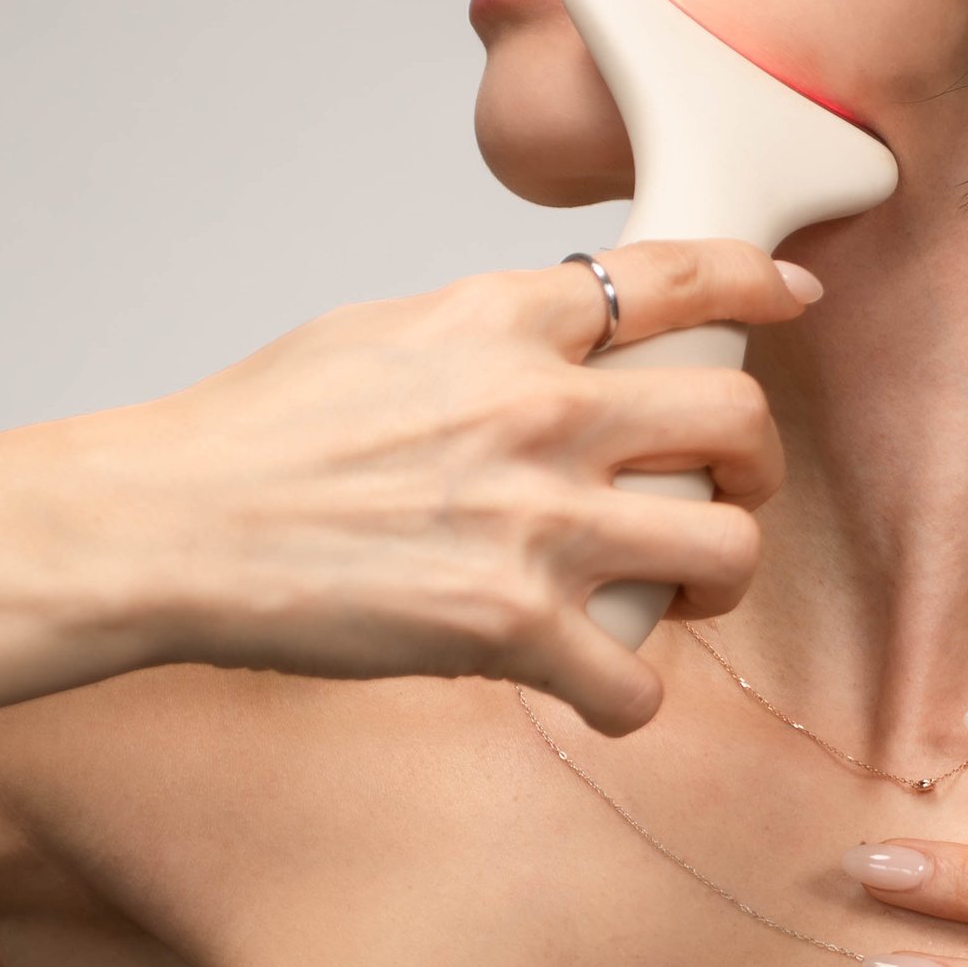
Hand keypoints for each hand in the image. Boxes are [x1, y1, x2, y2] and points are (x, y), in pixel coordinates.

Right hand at [97, 240, 816, 733]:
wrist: (174, 525)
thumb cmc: (256, 432)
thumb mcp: (387, 329)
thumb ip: (494, 331)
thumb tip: (563, 337)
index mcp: (507, 321)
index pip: (680, 271)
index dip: (759, 280)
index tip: (792, 294)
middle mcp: (542, 411)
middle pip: (740, 417)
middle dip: (756, 459)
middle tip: (727, 485)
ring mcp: (537, 525)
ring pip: (727, 549)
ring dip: (715, 576)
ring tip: (672, 586)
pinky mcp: (512, 630)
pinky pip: (639, 682)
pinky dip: (627, 695)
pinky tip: (595, 680)